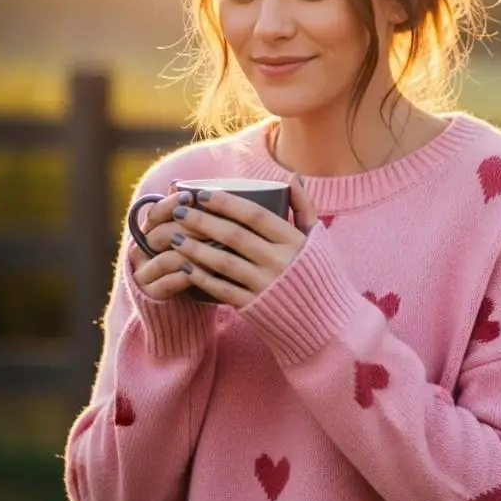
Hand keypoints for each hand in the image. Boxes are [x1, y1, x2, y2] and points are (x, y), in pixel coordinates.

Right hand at [129, 187, 206, 300]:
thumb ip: (194, 217)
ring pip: (167, 258)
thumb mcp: (194, 239)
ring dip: (194, 253)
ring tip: (219, 249)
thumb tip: (195, 185)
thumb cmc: (193, 265)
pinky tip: (209, 271)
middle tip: (215, 226)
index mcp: (150, 232)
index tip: (191, 197)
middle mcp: (141, 250)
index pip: (156, 213)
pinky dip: (190, 276)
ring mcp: (144, 273)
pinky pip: (169, 282)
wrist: (182, 306)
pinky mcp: (151, 294)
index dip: (172, 203)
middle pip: (161, 234)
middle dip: (190, 228)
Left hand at [169, 175, 317, 307]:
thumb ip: (305, 207)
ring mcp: (266, 286)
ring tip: (174, 237)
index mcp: (294, 241)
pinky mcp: (255, 307)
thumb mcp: (318, 239)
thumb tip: (292, 177)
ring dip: (195, 248)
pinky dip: (202, 278)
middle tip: (178, 211)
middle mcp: (279, 262)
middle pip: (234, 236)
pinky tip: (185, 266)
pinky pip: (222, 290)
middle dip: (202, 221)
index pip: (255, 215)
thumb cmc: (320, 276)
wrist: (327, 323)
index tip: (201, 194)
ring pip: (224, 262)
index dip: (225, 202)